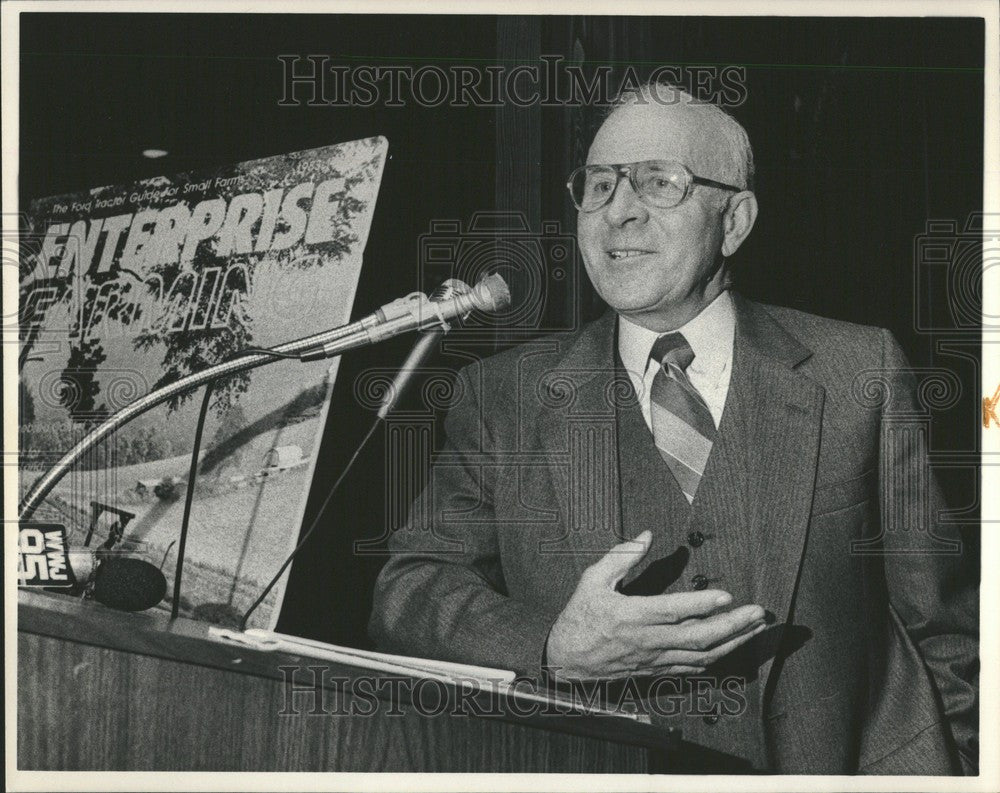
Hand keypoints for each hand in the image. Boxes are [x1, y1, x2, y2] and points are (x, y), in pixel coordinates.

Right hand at [545, 530, 766, 679]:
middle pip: (697, 637)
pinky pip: (692, 668)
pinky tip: (733, 647)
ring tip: (756, 629)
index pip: (672, 611)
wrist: (566, 659)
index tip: (727, 595)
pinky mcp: (656, 670)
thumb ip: (622, 556)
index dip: (701, 604)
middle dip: (733, 625)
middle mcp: (646, 640)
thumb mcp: (592, 579)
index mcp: (631, 615)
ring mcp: (654, 659)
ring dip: (733, 643)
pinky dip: (716, 659)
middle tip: (758, 613)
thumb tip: (647, 535)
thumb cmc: (580, 615)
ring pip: (701, 656)